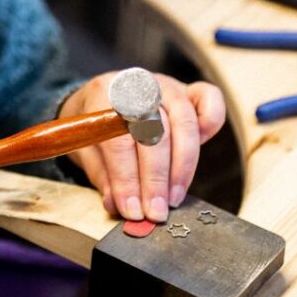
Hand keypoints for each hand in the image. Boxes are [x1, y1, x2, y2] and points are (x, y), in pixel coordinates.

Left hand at [59, 73, 225, 222]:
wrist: (101, 97)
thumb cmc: (94, 125)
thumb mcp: (85, 148)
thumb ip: (102, 175)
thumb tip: (117, 204)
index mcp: (103, 94)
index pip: (118, 140)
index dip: (126, 178)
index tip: (131, 209)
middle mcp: (138, 86)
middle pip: (154, 132)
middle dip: (155, 179)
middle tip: (154, 211)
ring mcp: (166, 86)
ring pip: (184, 123)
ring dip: (181, 167)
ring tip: (172, 198)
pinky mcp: (188, 90)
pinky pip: (209, 99)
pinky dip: (211, 123)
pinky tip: (196, 155)